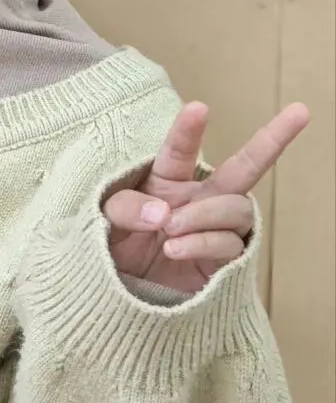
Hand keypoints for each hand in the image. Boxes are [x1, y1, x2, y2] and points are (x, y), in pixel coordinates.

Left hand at [102, 102, 309, 293]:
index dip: (188, 130)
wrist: (122, 294)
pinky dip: (203, 242)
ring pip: (236, 207)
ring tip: (171, 229)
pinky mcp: (224, 259)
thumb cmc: (113, 247)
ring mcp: (215, 227)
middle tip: (300, 113)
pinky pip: (229, 243)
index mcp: (166, 181)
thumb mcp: (103, 221)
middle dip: (273, 140)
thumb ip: (125, 208)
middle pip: (244, 168)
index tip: (199, 108)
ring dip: (204, 215)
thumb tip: (161, 212)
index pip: (179, 151)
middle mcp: (198, 199)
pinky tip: (177, 248)